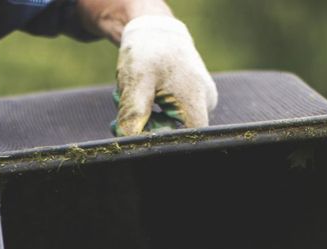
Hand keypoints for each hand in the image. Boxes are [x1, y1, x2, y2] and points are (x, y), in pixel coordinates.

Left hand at [115, 15, 216, 134]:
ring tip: (129, 96)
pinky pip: (171, 116)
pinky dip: (151, 111)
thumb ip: (133, 113)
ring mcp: (201, 100)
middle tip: (121, 112)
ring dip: (145, 117)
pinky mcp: (192, 99)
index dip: (159, 141)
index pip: (183, 139)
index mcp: (196, 100)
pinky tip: (141, 95)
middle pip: (175, 133)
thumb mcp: (136, 82)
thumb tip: (128, 139)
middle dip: (145, 126)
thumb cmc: (148, 52)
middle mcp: (205, 102)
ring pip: (170, 124)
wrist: (155, 30)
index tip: (135, 129)